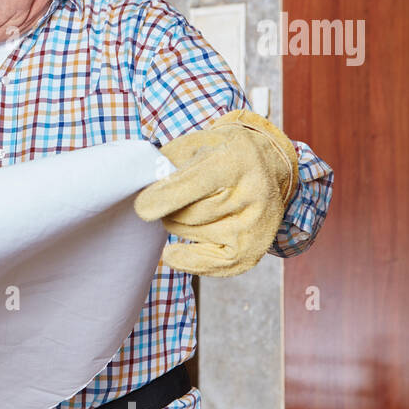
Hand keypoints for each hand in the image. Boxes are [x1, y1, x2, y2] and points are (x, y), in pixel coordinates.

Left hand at [134, 109, 299, 276]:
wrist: (266, 165)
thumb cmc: (219, 155)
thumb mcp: (195, 144)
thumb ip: (168, 163)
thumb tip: (144, 194)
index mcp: (236, 159)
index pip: (195, 184)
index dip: (164, 197)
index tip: (142, 208)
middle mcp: (252, 193)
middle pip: (188, 214)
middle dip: (168, 207)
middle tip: (173, 197)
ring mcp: (255, 224)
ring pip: (191, 233)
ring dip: (179, 224)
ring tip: (190, 209)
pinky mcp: (252, 249)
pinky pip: (209, 264)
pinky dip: (186, 260)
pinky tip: (173, 253)